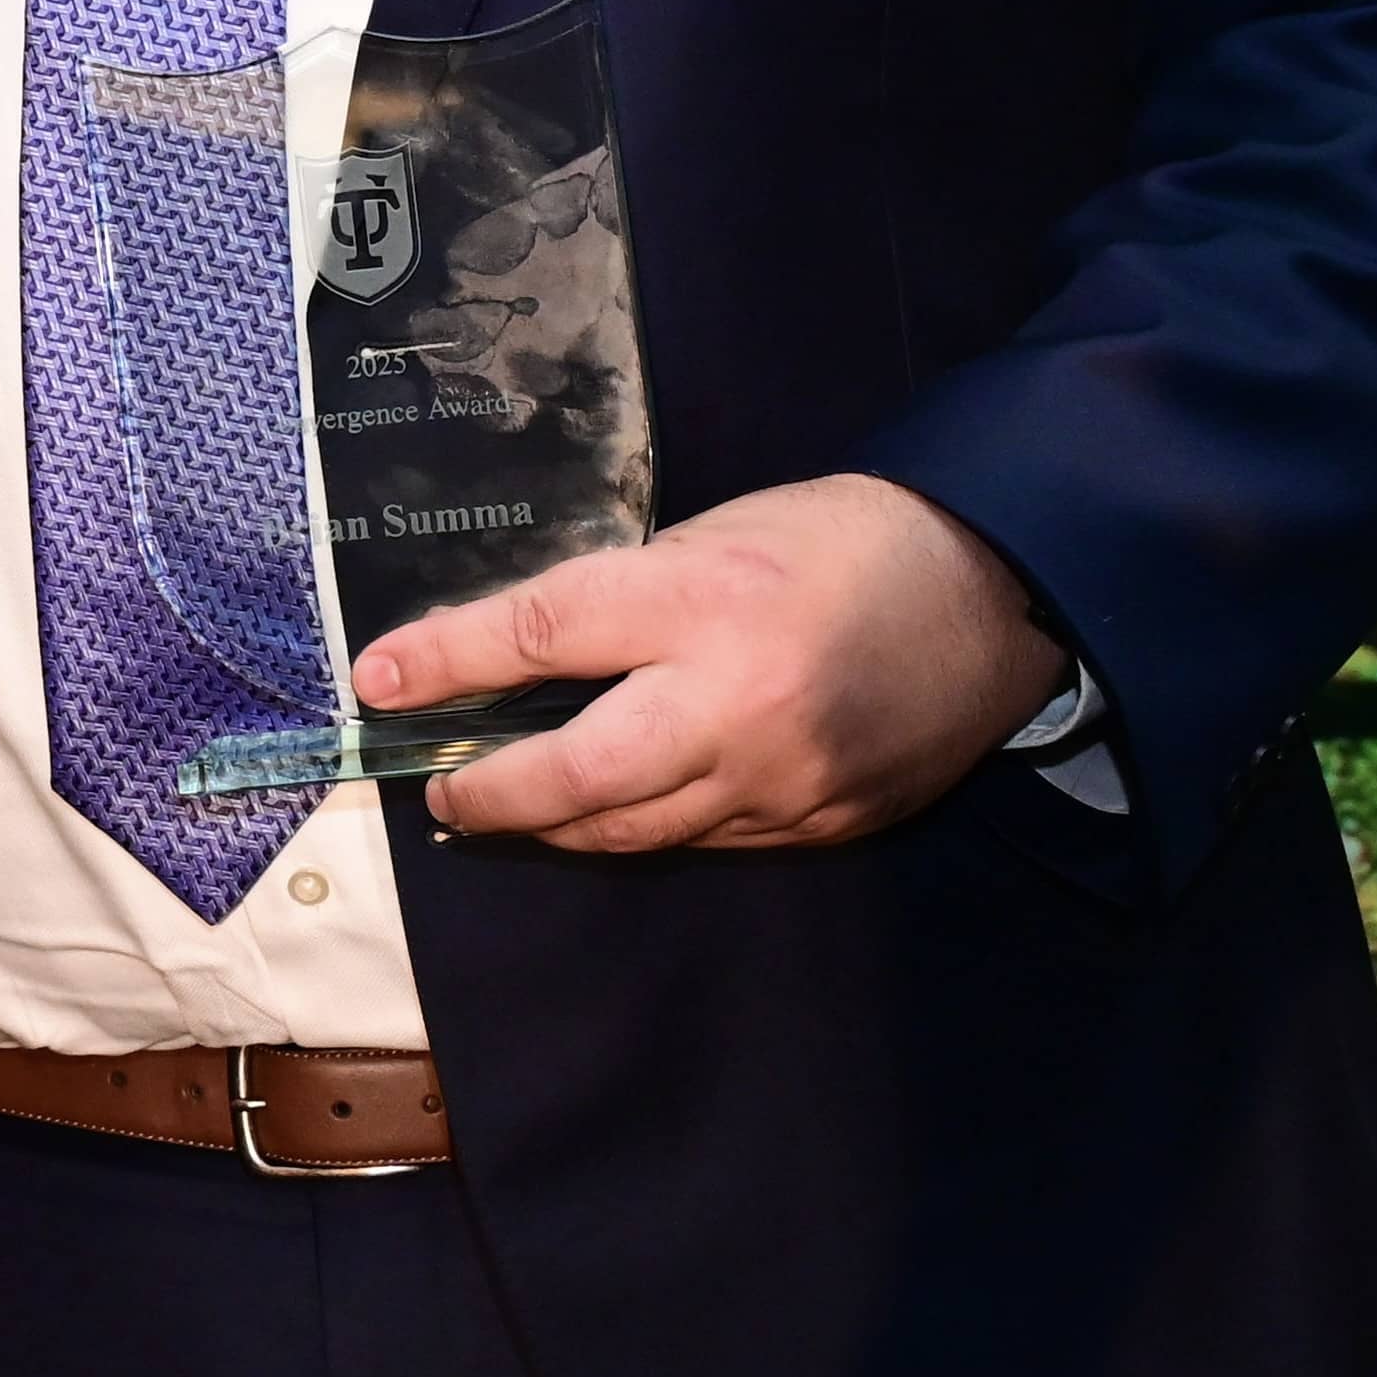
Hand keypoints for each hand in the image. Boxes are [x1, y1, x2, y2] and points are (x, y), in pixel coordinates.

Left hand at [357, 474, 1070, 852]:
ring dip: (559, 822)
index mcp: (702, 601)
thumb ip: (627, 601)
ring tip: (506, 806)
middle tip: (442, 791)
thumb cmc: (843, 540)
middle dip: (493, 793)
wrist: (998, 591)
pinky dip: (649, 828)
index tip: (378, 680)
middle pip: (576, 773)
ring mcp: (782, 778)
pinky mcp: (822, 823)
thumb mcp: (717, 535)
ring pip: (634, 829)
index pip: (540, 635)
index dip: (445, 661)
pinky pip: (708, 841)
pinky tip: (615, 813)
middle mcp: (735, 702)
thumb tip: (524, 658)